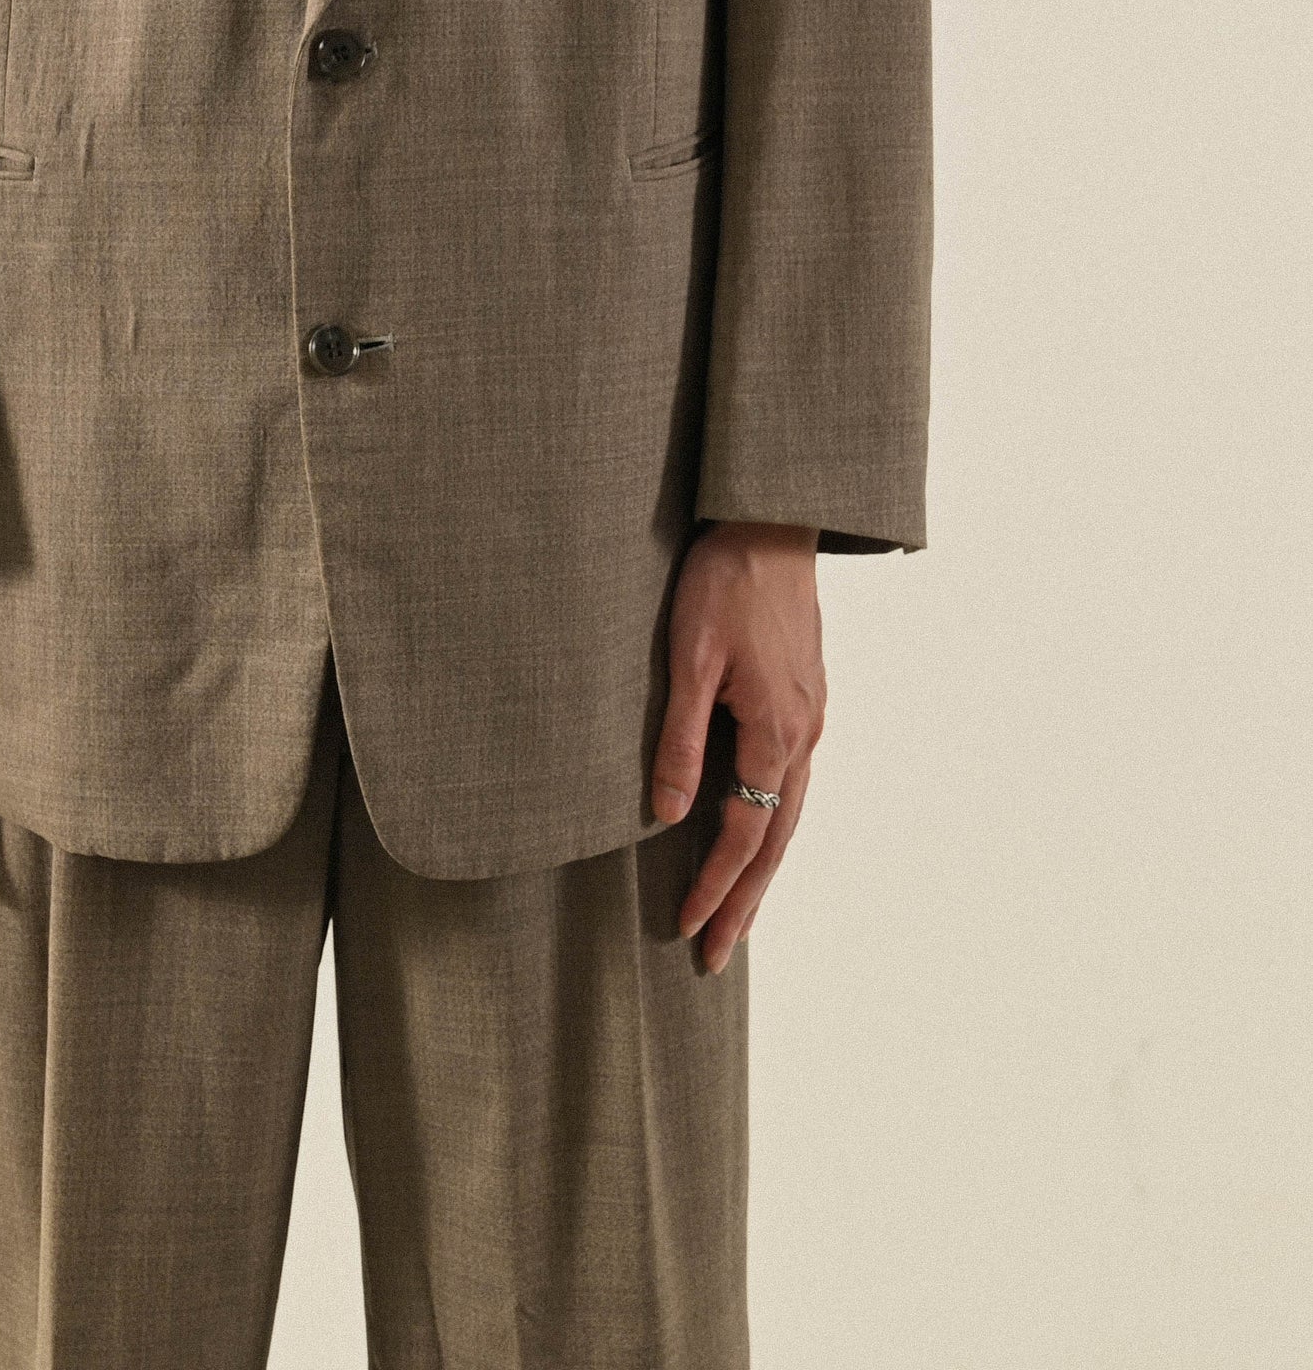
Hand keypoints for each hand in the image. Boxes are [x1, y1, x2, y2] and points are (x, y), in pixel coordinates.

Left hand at [650, 520, 824, 973]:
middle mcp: (804, 734)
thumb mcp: (690, 659)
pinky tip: (755, 833)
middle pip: (776, 839)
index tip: (688, 928)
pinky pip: (791, 780)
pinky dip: (773, 823)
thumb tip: (667, 815)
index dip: (715, 885)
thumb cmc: (724, 582)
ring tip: (734, 914)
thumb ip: (680, 739)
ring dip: (760, 868)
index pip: (745, 833)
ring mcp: (810, 716)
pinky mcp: (804, 698)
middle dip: (744, 900)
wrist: (772, 522)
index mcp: (778, 732)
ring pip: (789, 813)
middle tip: (715, 955)